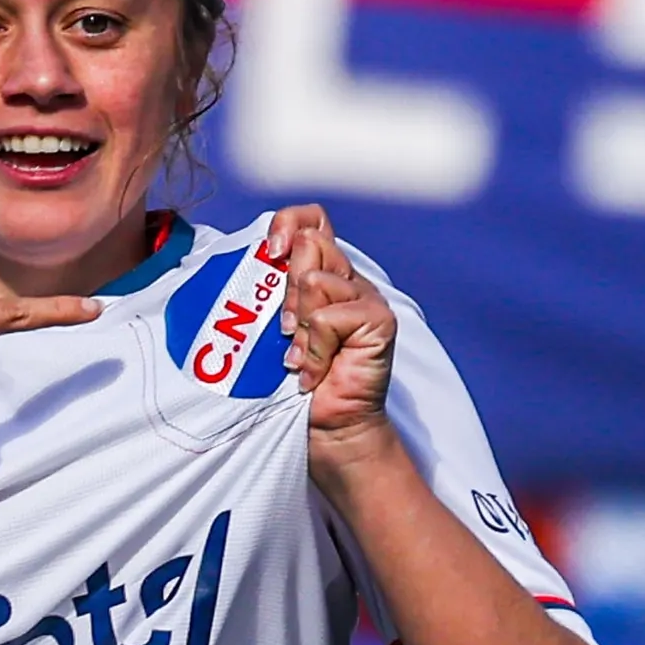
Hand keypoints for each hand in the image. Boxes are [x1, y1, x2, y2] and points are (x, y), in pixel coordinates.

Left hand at [265, 202, 396, 440]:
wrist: (327, 423)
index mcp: (324, 275)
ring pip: (313, 282)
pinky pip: (326, 318)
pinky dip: (313, 349)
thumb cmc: (296, 379)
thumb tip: (264, 256)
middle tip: (288, 332)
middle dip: (286, 292)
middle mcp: (347, 280)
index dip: (288, 225)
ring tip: (302, 356)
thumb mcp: (274, 327)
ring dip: (299, 328)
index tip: (270, 252)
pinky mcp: (379, 320)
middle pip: (310, 246)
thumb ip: (274, 292)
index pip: (311, 221)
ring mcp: (366, 298)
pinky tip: (315, 371)